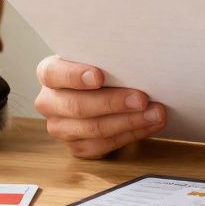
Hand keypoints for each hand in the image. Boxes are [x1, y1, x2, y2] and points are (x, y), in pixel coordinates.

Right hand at [34, 55, 166, 158]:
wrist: (101, 92)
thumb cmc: (103, 70)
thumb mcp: (99, 58)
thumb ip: (107, 58)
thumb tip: (135, 60)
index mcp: (49, 73)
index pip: (54, 73)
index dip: (75, 75)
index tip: (98, 76)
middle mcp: (48, 102)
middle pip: (78, 106)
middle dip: (114, 103)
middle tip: (142, 99)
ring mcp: (60, 128)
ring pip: (94, 129)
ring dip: (129, 121)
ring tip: (156, 113)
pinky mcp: (77, 147)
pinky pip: (104, 145)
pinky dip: (131, 135)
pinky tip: (150, 125)